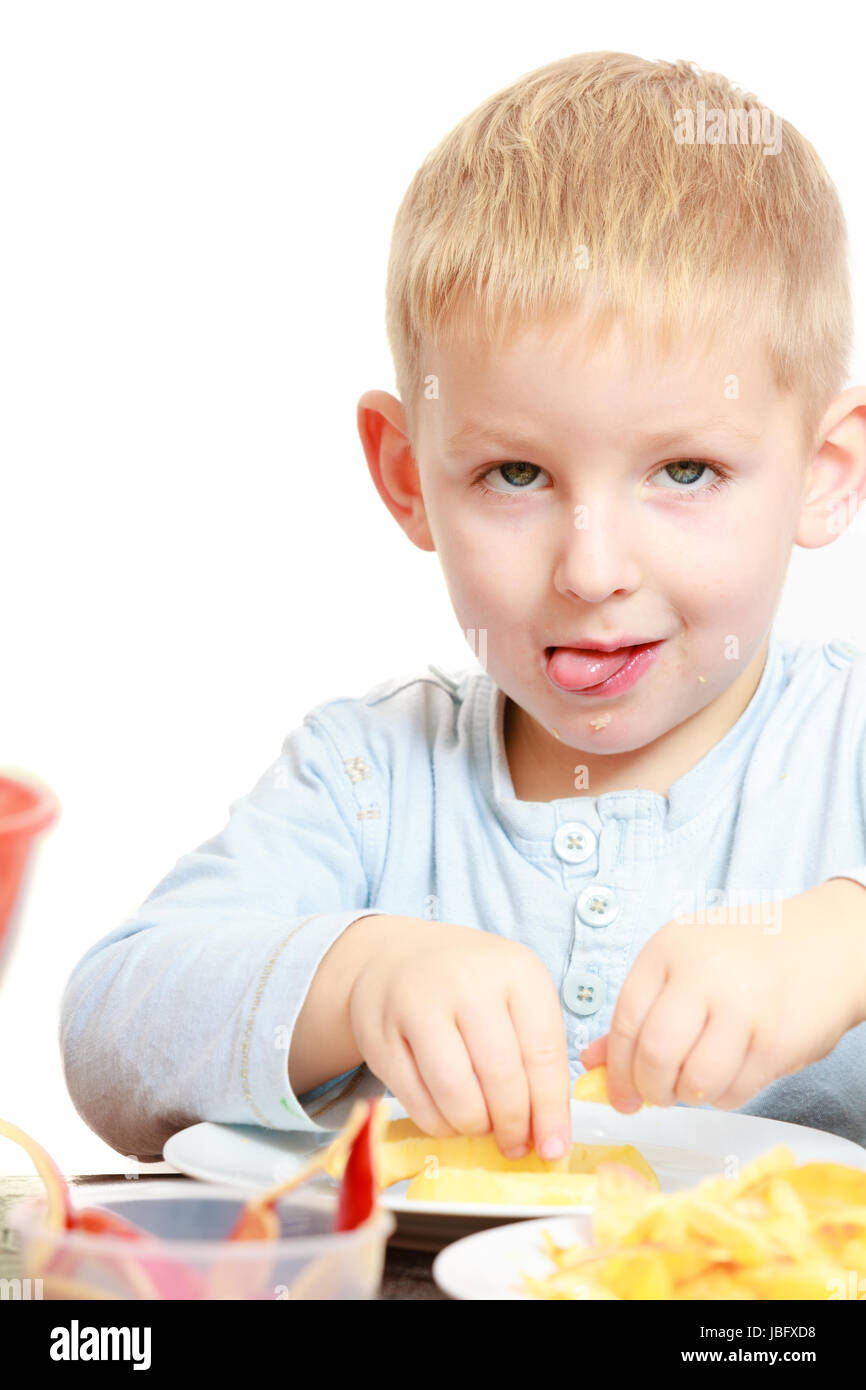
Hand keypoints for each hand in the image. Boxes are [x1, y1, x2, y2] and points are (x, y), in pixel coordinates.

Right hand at [348, 916, 571, 1160]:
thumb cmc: (471, 984)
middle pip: (501, 1076)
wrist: (396, 957)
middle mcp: (467, 981)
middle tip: (515, 1146)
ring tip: (482, 1126)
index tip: (554, 1149)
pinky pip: (417, 1103)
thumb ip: (537, 1053)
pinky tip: (450, 1119)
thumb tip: (549, 1134)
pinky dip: (440, 1125)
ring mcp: (417, 1005)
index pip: (544, 1052)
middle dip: (513, 1125)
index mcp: (516, 969)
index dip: (551, 1110)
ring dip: (475, 1126)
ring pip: (456, 1095)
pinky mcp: (380, 1035)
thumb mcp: (515, 995)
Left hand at [579, 878, 865, 1112]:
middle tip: (655, 1096)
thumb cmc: (744, 956)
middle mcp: (704, 974)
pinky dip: (721, 1097)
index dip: (617, 1068)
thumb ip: (639, 1011)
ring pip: (694, 1081)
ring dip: (686, 1096)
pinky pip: (733, 1092)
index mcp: (669, 949)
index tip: (617, 1094)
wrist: (825, 944)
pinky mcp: (777, 1041)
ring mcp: (744, 1008)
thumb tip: (592, 1063)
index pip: (626, 1020)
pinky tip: (726, 1076)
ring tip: (692, 1084)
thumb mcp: (682, 964)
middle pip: (656, 1054)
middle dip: (648, 1089)